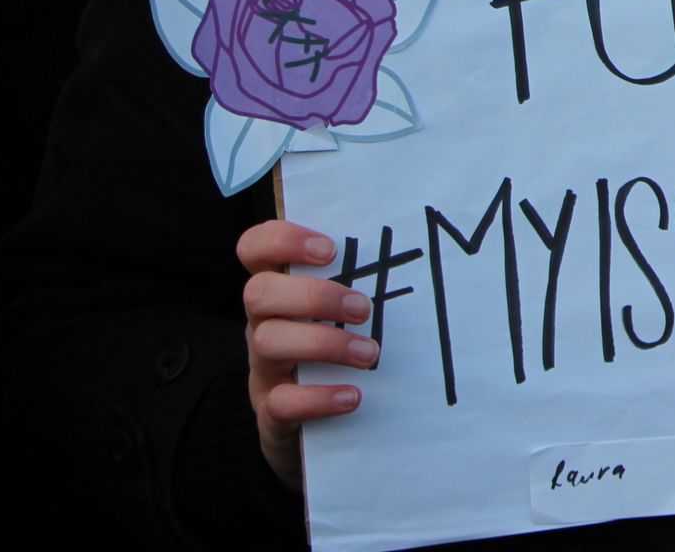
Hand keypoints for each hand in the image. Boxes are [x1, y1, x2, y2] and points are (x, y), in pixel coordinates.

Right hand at [239, 220, 375, 488]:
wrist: (321, 436)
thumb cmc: (344, 350)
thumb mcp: (344, 312)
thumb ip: (362, 279)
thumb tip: (419, 244)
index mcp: (281, 291)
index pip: (255, 248)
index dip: (282, 240)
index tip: (330, 249)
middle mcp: (263, 325)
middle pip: (258, 293)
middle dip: (314, 296)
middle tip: (362, 309)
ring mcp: (263, 370)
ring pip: (267, 342)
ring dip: (325, 344)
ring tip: (369, 354)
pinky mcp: (271, 414)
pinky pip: (281, 403)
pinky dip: (319, 398)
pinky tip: (353, 396)